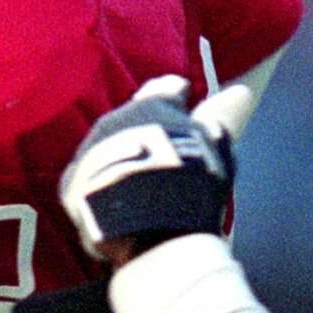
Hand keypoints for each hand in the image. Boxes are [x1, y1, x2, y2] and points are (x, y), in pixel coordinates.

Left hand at [61, 76, 257, 262]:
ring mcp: (89, 150)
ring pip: (105, 147)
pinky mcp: (71, 184)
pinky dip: (100, 188)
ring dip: (118, 158)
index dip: (177, 94)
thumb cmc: (191, 178)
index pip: (166, 88)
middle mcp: (116, 120)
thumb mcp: (215, 144)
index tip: (184, 98)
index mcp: (154, 106)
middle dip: (143, 128)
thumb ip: (224, 117)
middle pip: (130, 117)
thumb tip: (240, 91)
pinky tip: (113, 207)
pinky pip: (86, 180)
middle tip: (159, 148)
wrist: (146, 224)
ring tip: (136, 183)